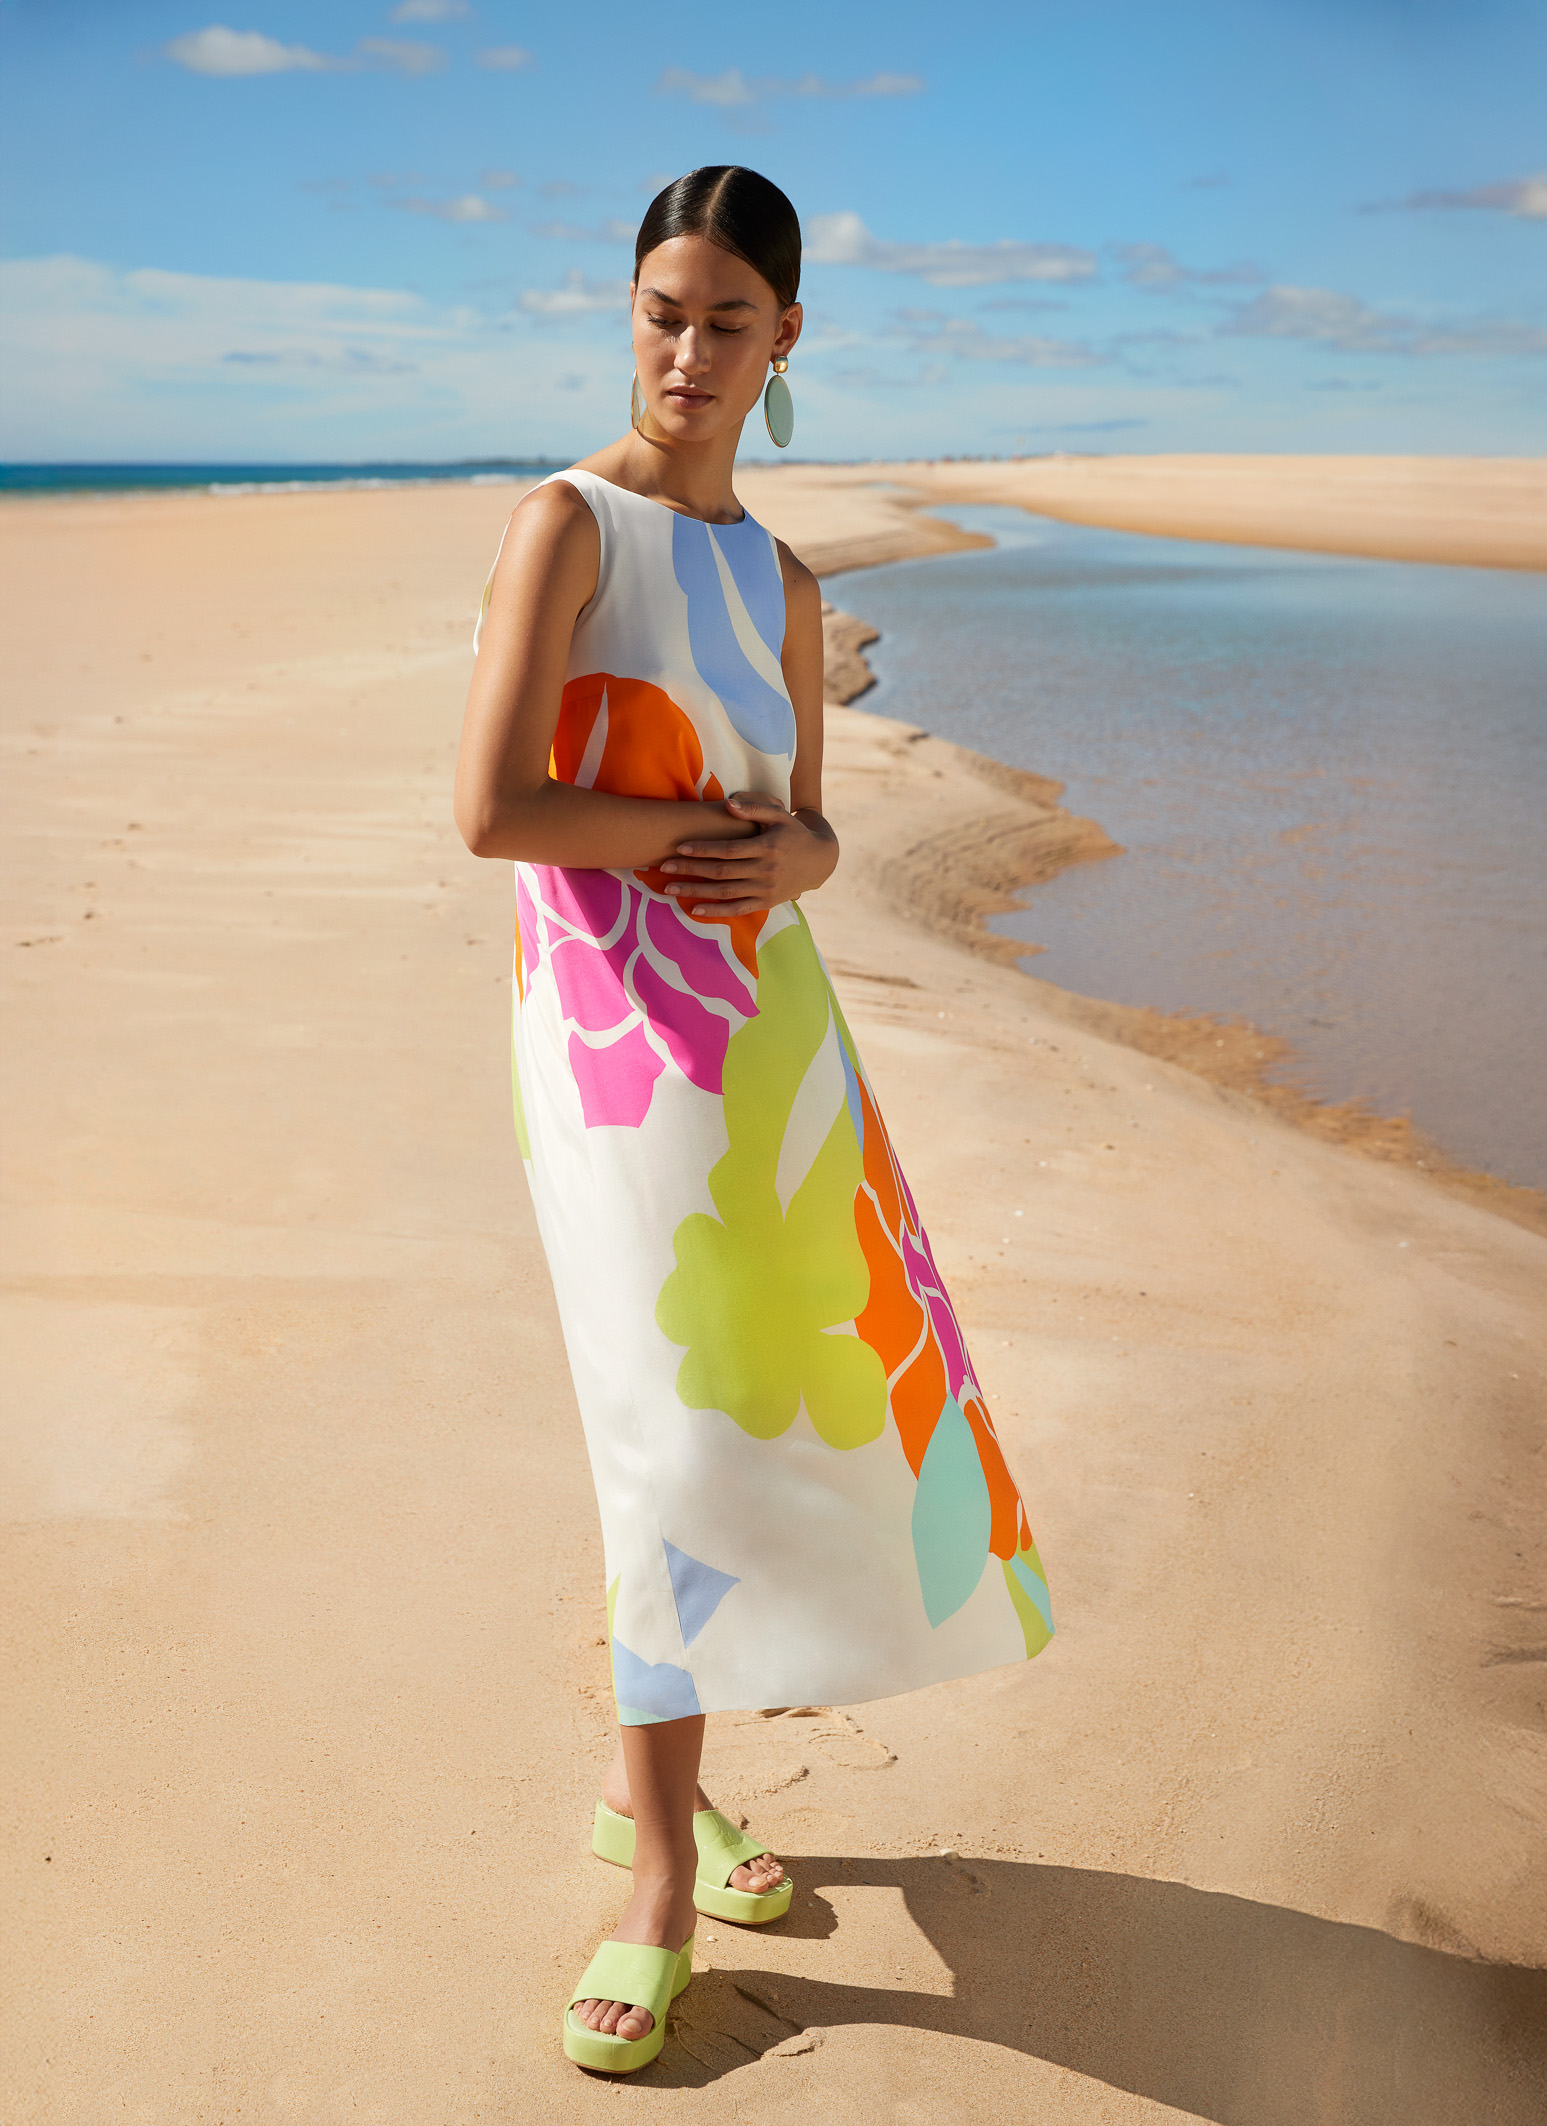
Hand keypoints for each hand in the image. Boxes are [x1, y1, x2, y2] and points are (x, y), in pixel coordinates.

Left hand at [660, 791, 837, 917]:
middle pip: (721, 872)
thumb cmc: (793, 832)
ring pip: (725, 893)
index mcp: (767, 847)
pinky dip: (715, 911)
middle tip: (664, 867)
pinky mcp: (766, 902)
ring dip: (695, 891)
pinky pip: (737, 909)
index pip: (729, 849)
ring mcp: (766, 890)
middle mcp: (766, 870)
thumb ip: (754, 808)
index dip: (703, 849)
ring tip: (669, 889)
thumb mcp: (780, 815)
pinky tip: (694, 909)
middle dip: (691, 870)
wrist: (819, 860)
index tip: (679, 847)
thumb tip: (728, 803)